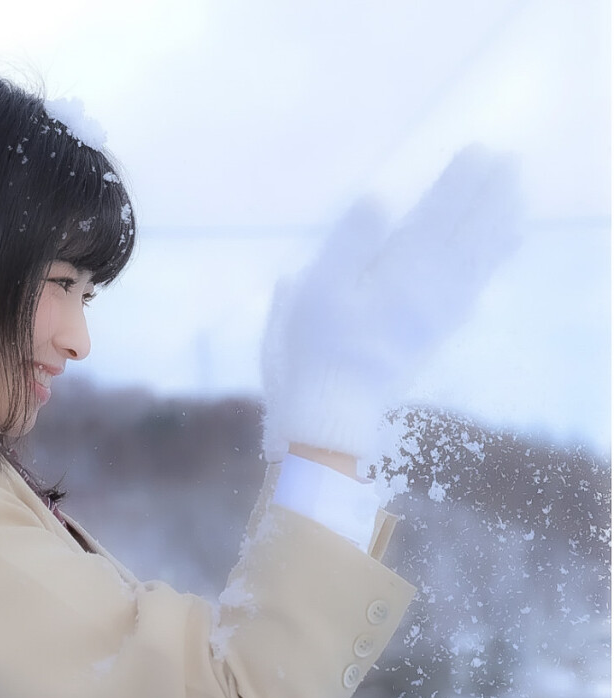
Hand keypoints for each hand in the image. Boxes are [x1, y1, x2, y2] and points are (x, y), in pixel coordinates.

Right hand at [261, 144, 523, 461]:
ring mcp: (438, 314)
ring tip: (517, 196)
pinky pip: (476, 287)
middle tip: (509, 162)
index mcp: (398, 275)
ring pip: (479, 261)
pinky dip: (493, 262)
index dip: (458, 184)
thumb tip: (378, 199)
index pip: (437, 218)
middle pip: (468, 235)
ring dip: (500, 225)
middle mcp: (429, 291)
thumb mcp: (316, 291)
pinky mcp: (436, 334)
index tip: (477, 151)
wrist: (333, 410)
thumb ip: (349, 243)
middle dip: (490, 197)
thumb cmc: (315, 349)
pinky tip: (501, 248)